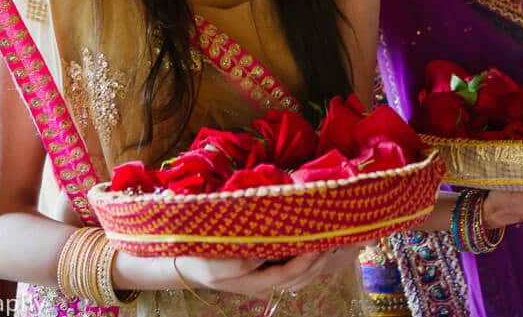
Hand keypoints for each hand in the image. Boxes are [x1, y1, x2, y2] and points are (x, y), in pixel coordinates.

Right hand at [172, 245, 364, 295]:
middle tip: (336, 238)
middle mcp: (266, 283)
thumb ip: (246, 259)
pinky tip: (318, 244)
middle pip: (301, 277)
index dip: (306, 259)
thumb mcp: (220, 261)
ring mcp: (267, 278)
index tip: (318, 241)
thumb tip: (272, 248)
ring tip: (333, 240)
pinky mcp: (267, 269)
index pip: (290, 273)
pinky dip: (310, 259)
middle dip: (320, 260)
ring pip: (301, 276)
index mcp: (256, 282)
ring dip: (319, 260)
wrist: (187, 264)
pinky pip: (294, 269)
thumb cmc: (202, 258)